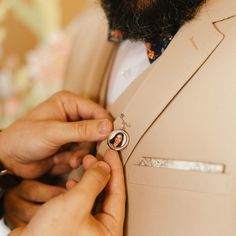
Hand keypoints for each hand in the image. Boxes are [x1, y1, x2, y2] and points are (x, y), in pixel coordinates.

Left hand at [0, 91, 111, 177]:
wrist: (10, 159)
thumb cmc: (24, 138)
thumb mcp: (54, 132)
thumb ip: (83, 130)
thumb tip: (108, 126)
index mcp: (69, 103)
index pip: (97, 111)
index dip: (105, 124)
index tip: (111, 138)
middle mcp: (73, 116)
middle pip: (97, 129)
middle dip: (89, 144)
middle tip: (80, 153)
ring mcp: (73, 133)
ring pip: (91, 144)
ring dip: (80, 154)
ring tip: (67, 158)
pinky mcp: (71, 147)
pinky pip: (83, 154)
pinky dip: (74, 160)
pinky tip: (60, 161)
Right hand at [10, 150, 124, 235]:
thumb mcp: (76, 203)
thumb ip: (94, 181)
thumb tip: (105, 167)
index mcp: (109, 230)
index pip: (119, 193)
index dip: (116, 170)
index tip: (112, 154)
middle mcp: (100, 230)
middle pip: (107, 193)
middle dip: (100, 172)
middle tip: (95, 157)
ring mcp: (87, 228)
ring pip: (94, 195)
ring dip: (89, 178)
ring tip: (84, 164)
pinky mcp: (74, 224)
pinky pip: (83, 200)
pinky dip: (79, 188)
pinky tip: (72, 182)